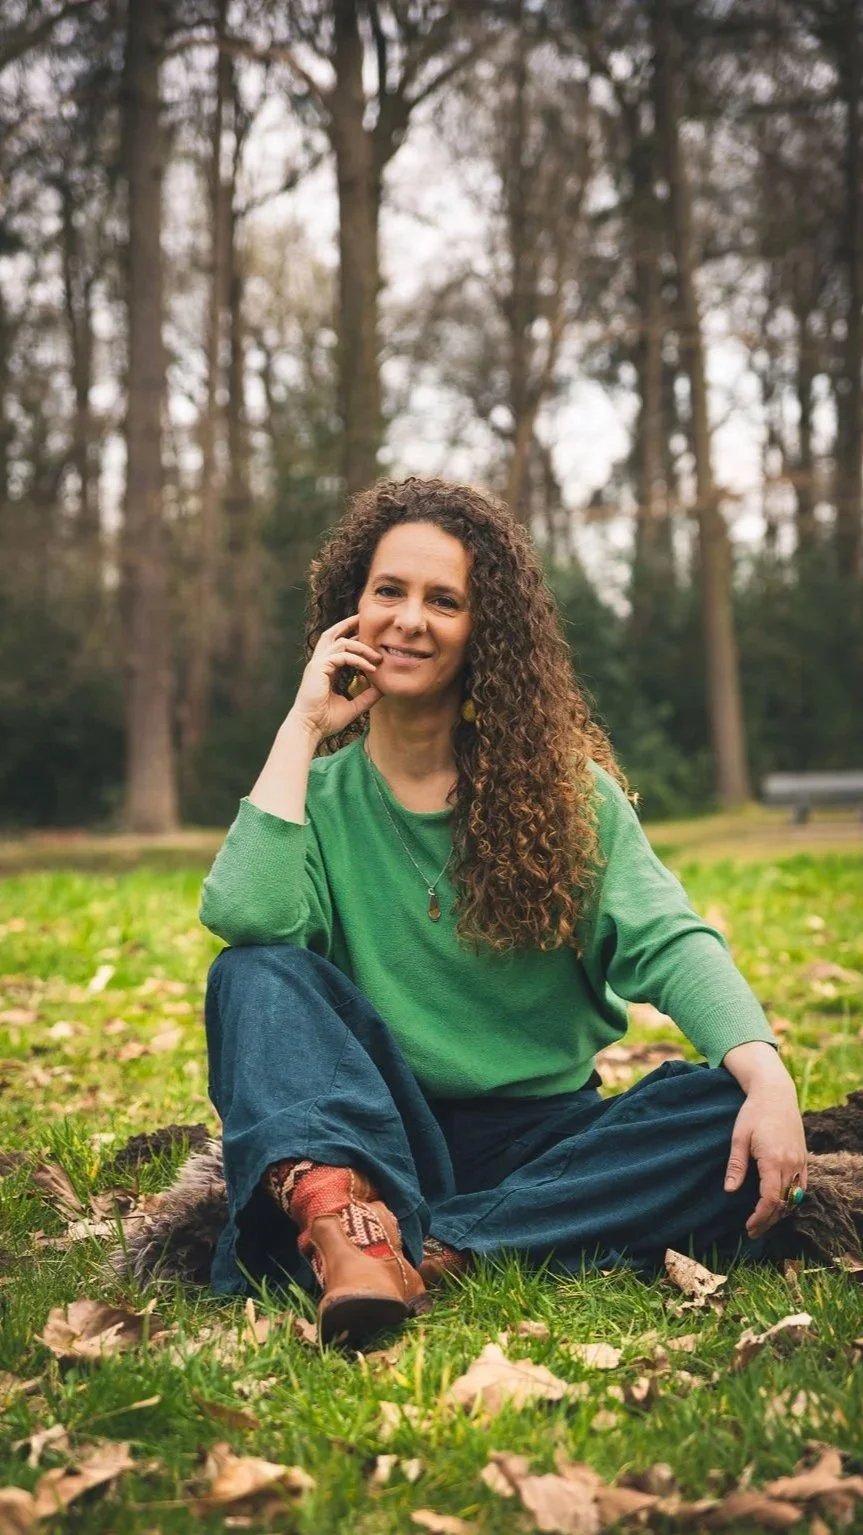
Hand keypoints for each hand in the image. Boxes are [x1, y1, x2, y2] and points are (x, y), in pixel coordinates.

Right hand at [290, 615, 381, 741]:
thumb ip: (367, 696)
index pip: (336, 645)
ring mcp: (317, 664)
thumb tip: (383, 689)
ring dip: (362, 647)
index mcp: (324, 669)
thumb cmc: (326, 720)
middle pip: (332, 634)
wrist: (310, 728)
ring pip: (341, 643)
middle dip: (348, 624)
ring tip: (378, 657)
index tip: (369, 638)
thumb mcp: (353, 706)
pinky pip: (342, 656)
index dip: (351, 637)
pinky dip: (358, 660)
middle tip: (365, 619)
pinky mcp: (318, 668)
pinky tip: (371, 669)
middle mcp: (319, 663)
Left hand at [724, 1078, 807, 1237]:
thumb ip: (736, 1166)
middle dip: (768, 1220)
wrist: (775, 1093)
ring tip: (763, 1221)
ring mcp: (800, 1161)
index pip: (771, 1199)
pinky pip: (802, 1187)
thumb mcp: (739, 1137)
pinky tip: (779, 1204)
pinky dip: (792, 1199)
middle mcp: (791, 1163)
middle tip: (752, 1231)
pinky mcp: (803, 1158)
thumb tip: (729, 1191)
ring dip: (781, 1212)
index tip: (748, 1226)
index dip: (760, 1217)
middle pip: (783, 1203)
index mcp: (773, 1160)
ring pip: (795, 1198)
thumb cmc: (753, 1113)